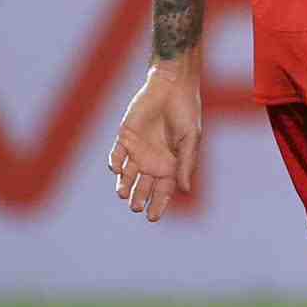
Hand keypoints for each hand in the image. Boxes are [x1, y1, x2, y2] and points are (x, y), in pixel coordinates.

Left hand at [106, 62, 201, 221]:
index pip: (164, 190)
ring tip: (122, 195)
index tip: (153, 218)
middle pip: (144, 186)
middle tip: (136, 208)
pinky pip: (116, 155)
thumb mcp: (190, 139)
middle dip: (139, 198)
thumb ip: (186, 164)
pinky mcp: (124, 137)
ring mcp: (137, 150)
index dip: (159, 205)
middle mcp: (153, 160)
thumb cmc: (186, 112)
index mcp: (171, 164)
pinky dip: (115, 163)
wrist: (171, 87)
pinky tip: (116, 171)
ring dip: (124, 186)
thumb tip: (185, 189)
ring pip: (127, 175)